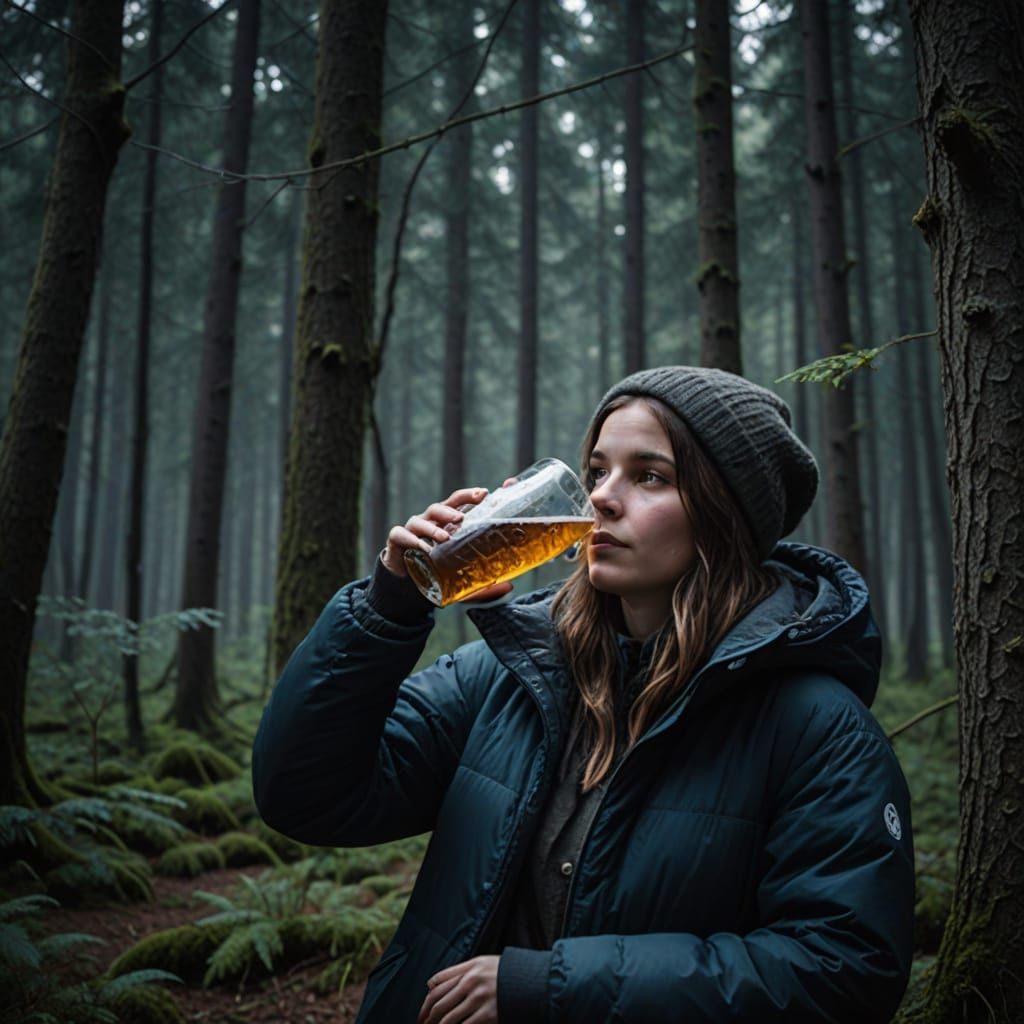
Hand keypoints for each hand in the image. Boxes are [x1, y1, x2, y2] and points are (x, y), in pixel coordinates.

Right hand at [381, 483, 515, 602]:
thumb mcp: (462, 576)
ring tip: (445, 537)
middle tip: (463, 518)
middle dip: (453, 508)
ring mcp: (412, 529)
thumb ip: (483, 582)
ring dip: (433, 528)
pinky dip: (411, 540)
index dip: (472, 495)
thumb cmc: (436, 570)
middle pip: (442, 506)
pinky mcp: (396, 540)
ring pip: (421, 520)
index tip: (486, 492)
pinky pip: (401, 535)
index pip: (460, 502)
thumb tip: (509, 586)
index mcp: (447, 522)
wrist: (405, 583)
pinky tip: (422, 549)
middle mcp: (430, 520)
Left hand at [417, 955, 499, 1023]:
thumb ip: (459, 971)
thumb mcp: (483, 963)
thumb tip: (432, 984)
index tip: (423, 1013)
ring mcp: (479, 998)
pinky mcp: (488, 1015)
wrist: (532, 982)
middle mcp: (471, 982)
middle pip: (440, 1003)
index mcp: (469, 968)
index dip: (426, 1002)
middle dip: (428, 1018)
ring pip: (448, 1018)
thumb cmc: (507, 973)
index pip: (438, 984)